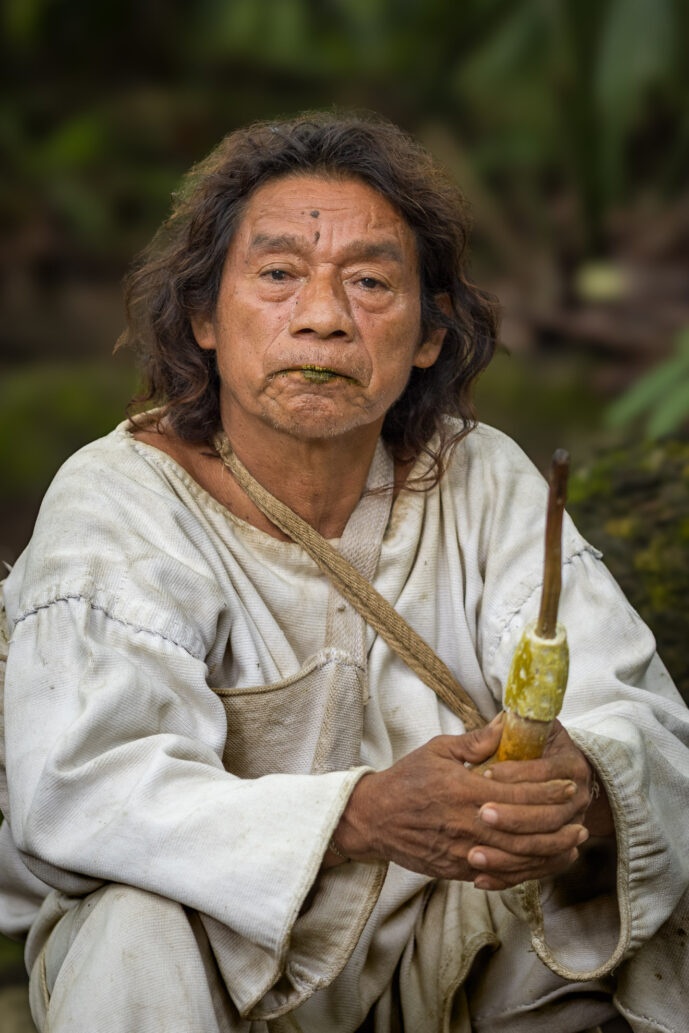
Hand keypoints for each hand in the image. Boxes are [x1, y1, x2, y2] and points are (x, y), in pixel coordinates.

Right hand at [332, 716, 593, 889]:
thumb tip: (506, 724)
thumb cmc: (406, 780)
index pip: (517, 791)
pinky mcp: (458, 870)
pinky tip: (544, 862)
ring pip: (518, 857)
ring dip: (550, 850)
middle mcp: (466, 823)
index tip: (568, 784)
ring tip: (573, 842)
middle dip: (557, 822)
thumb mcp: (437, 750)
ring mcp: (463, 851)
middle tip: (580, 815)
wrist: (374, 819)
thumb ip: (475, 741)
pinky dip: (527, 870)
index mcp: (463, 790)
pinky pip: (500, 874)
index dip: (547, 789)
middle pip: (524, 828)